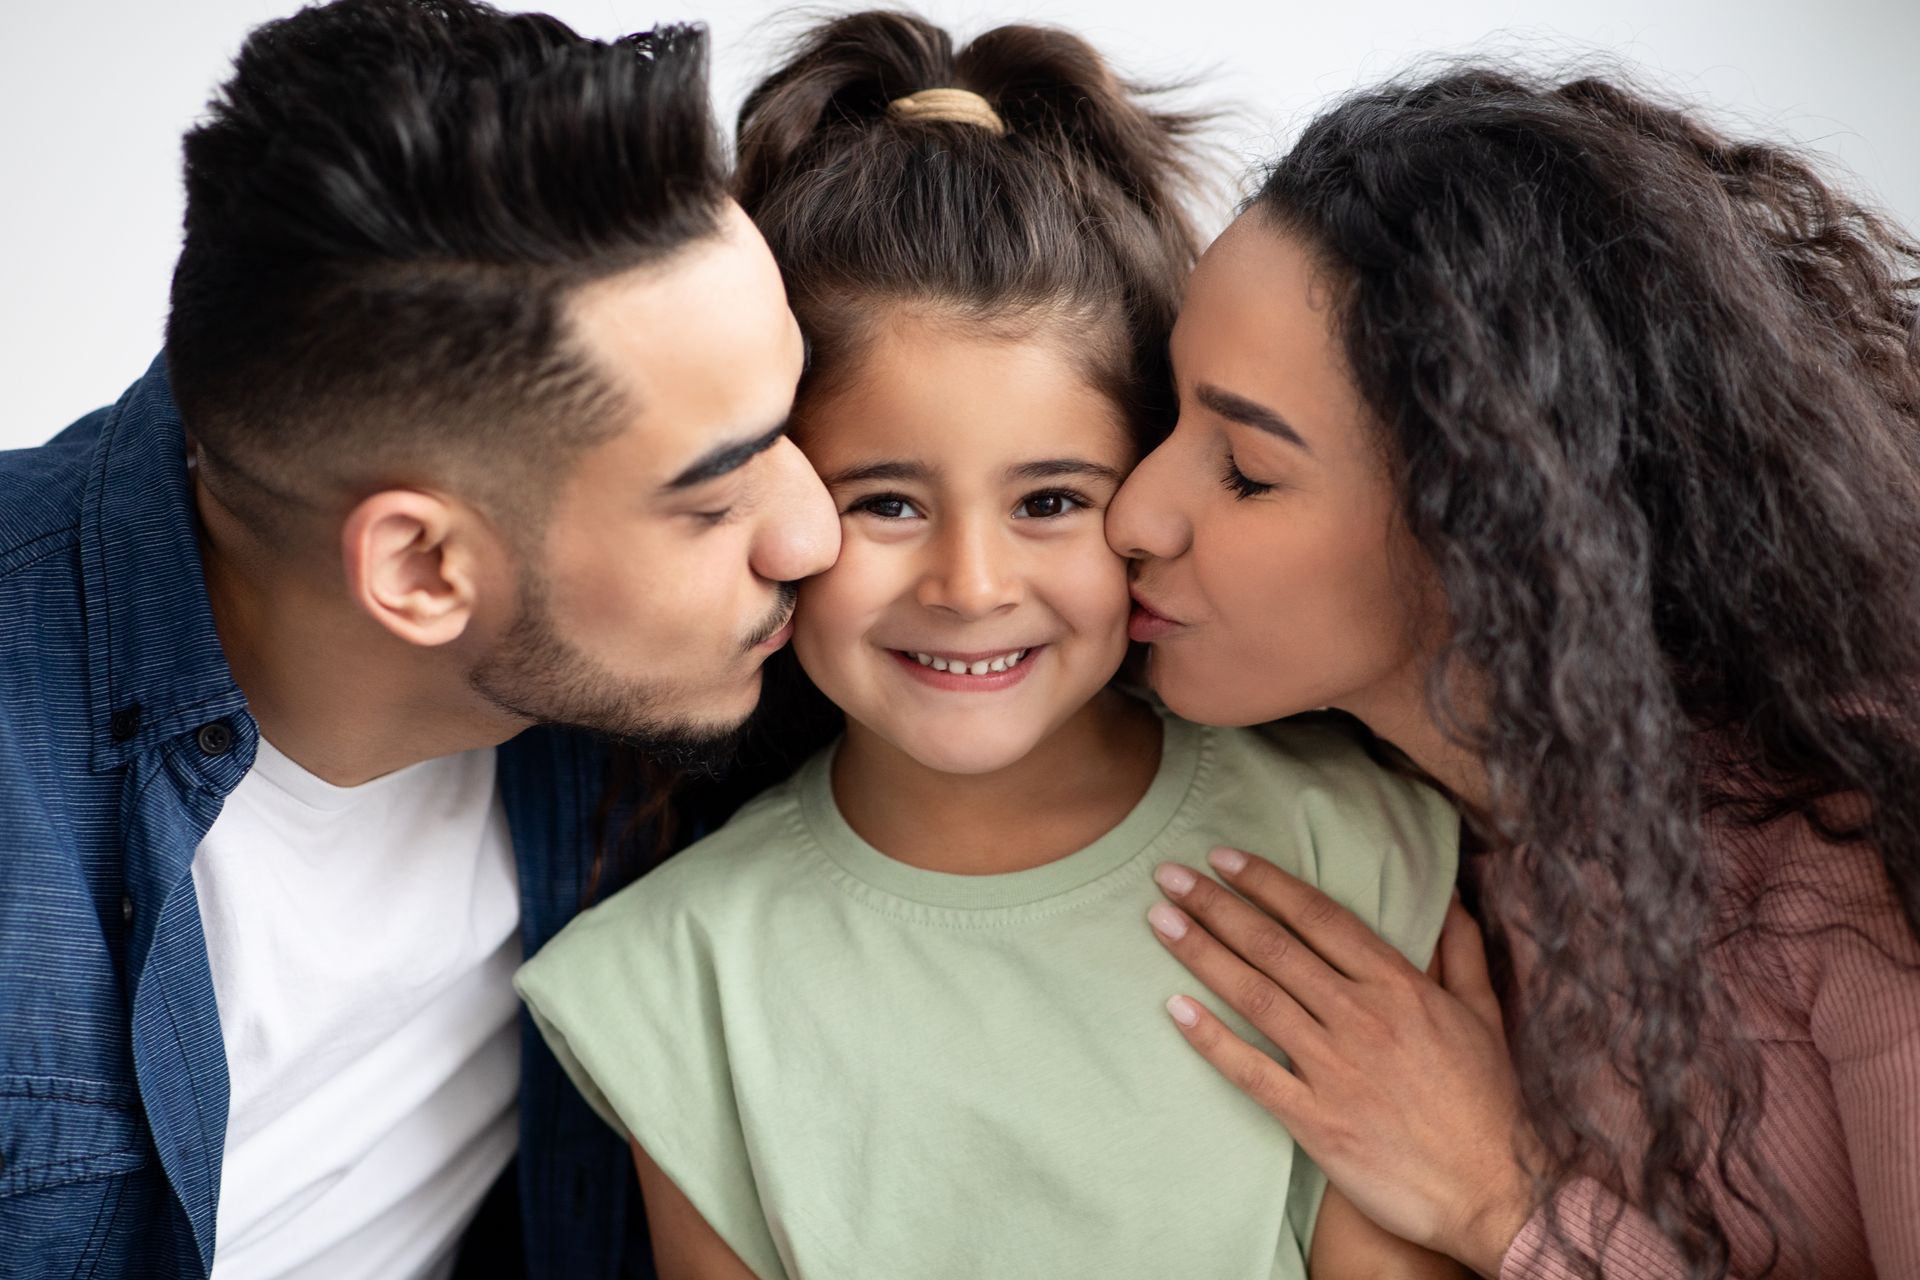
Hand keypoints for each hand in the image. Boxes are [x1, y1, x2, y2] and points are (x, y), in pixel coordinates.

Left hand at [1147, 847, 1536, 1276]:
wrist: (1496, 1192)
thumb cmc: (1489, 1103)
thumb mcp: (1485, 1015)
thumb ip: (1461, 952)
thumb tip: (1452, 899)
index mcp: (1398, 986)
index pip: (1319, 918)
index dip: (1267, 883)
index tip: (1223, 858)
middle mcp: (1360, 1018)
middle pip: (1274, 947)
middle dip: (1216, 905)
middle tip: (1169, 874)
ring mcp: (1335, 1069)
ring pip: (1255, 996)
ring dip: (1202, 954)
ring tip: (1160, 920)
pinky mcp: (1316, 1120)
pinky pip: (1251, 1072)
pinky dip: (1210, 1039)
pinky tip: (1175, 1009)